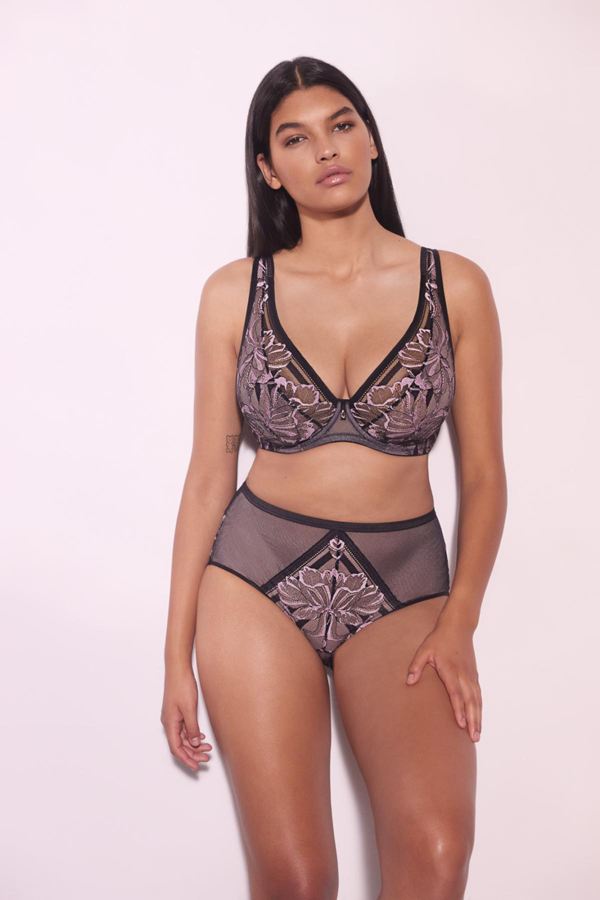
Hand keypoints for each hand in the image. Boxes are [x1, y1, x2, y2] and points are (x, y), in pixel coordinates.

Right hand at [160, 664, 212, 769]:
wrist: (178, 669)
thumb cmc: (181, 686)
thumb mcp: (189, 708)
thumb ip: (191, 727)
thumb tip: (194, 743)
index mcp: (170, 723)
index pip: (176, 748)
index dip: (186, 759)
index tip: (195, 766)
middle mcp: (169, 722)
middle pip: (179, 744)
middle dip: (192, 753)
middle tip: (206, 758)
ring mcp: (173, 717)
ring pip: (182, 737)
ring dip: (194, 745)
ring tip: (207, 748)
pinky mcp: (177, 712)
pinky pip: (184, 729)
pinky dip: (192, 735)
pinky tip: (201, 737)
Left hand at [405, 617, 481, 742]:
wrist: (458, 627)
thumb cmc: (439, 639)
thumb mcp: (424, 650)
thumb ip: (416, 666)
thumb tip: (409, 682)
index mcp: (451, 669)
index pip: (456, 692)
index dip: (458, 709)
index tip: (460, 724)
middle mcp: (463, 675)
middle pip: (470, 701)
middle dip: (472, 720)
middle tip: (473, 737)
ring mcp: (470, 676)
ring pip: (476, 700)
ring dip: (477, 718)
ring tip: (477, 735)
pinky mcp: (473, 676)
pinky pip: (478, 695)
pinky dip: (479, 709)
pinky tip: (478, 720)